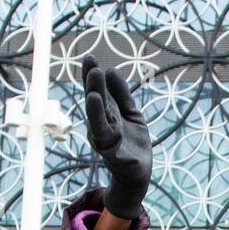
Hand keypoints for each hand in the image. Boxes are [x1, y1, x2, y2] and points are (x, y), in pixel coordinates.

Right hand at [82, 56, 151, 220]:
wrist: (139, 172)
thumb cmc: (132, 141)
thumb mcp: (130, 113)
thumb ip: (122, 95)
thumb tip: (110, 71)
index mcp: (106, 112)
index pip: (98, 90)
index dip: (92, 75)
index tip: (90, 57)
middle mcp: (102, 122)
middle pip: (95, 100)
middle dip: (92, 83)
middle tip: (91, 64)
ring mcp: (105, 137)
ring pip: (97, 118)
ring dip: (94, 103)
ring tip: (93, 89)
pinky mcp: (112, 151)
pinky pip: (104, 135)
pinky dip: (100, 123)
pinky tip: (98, 110)